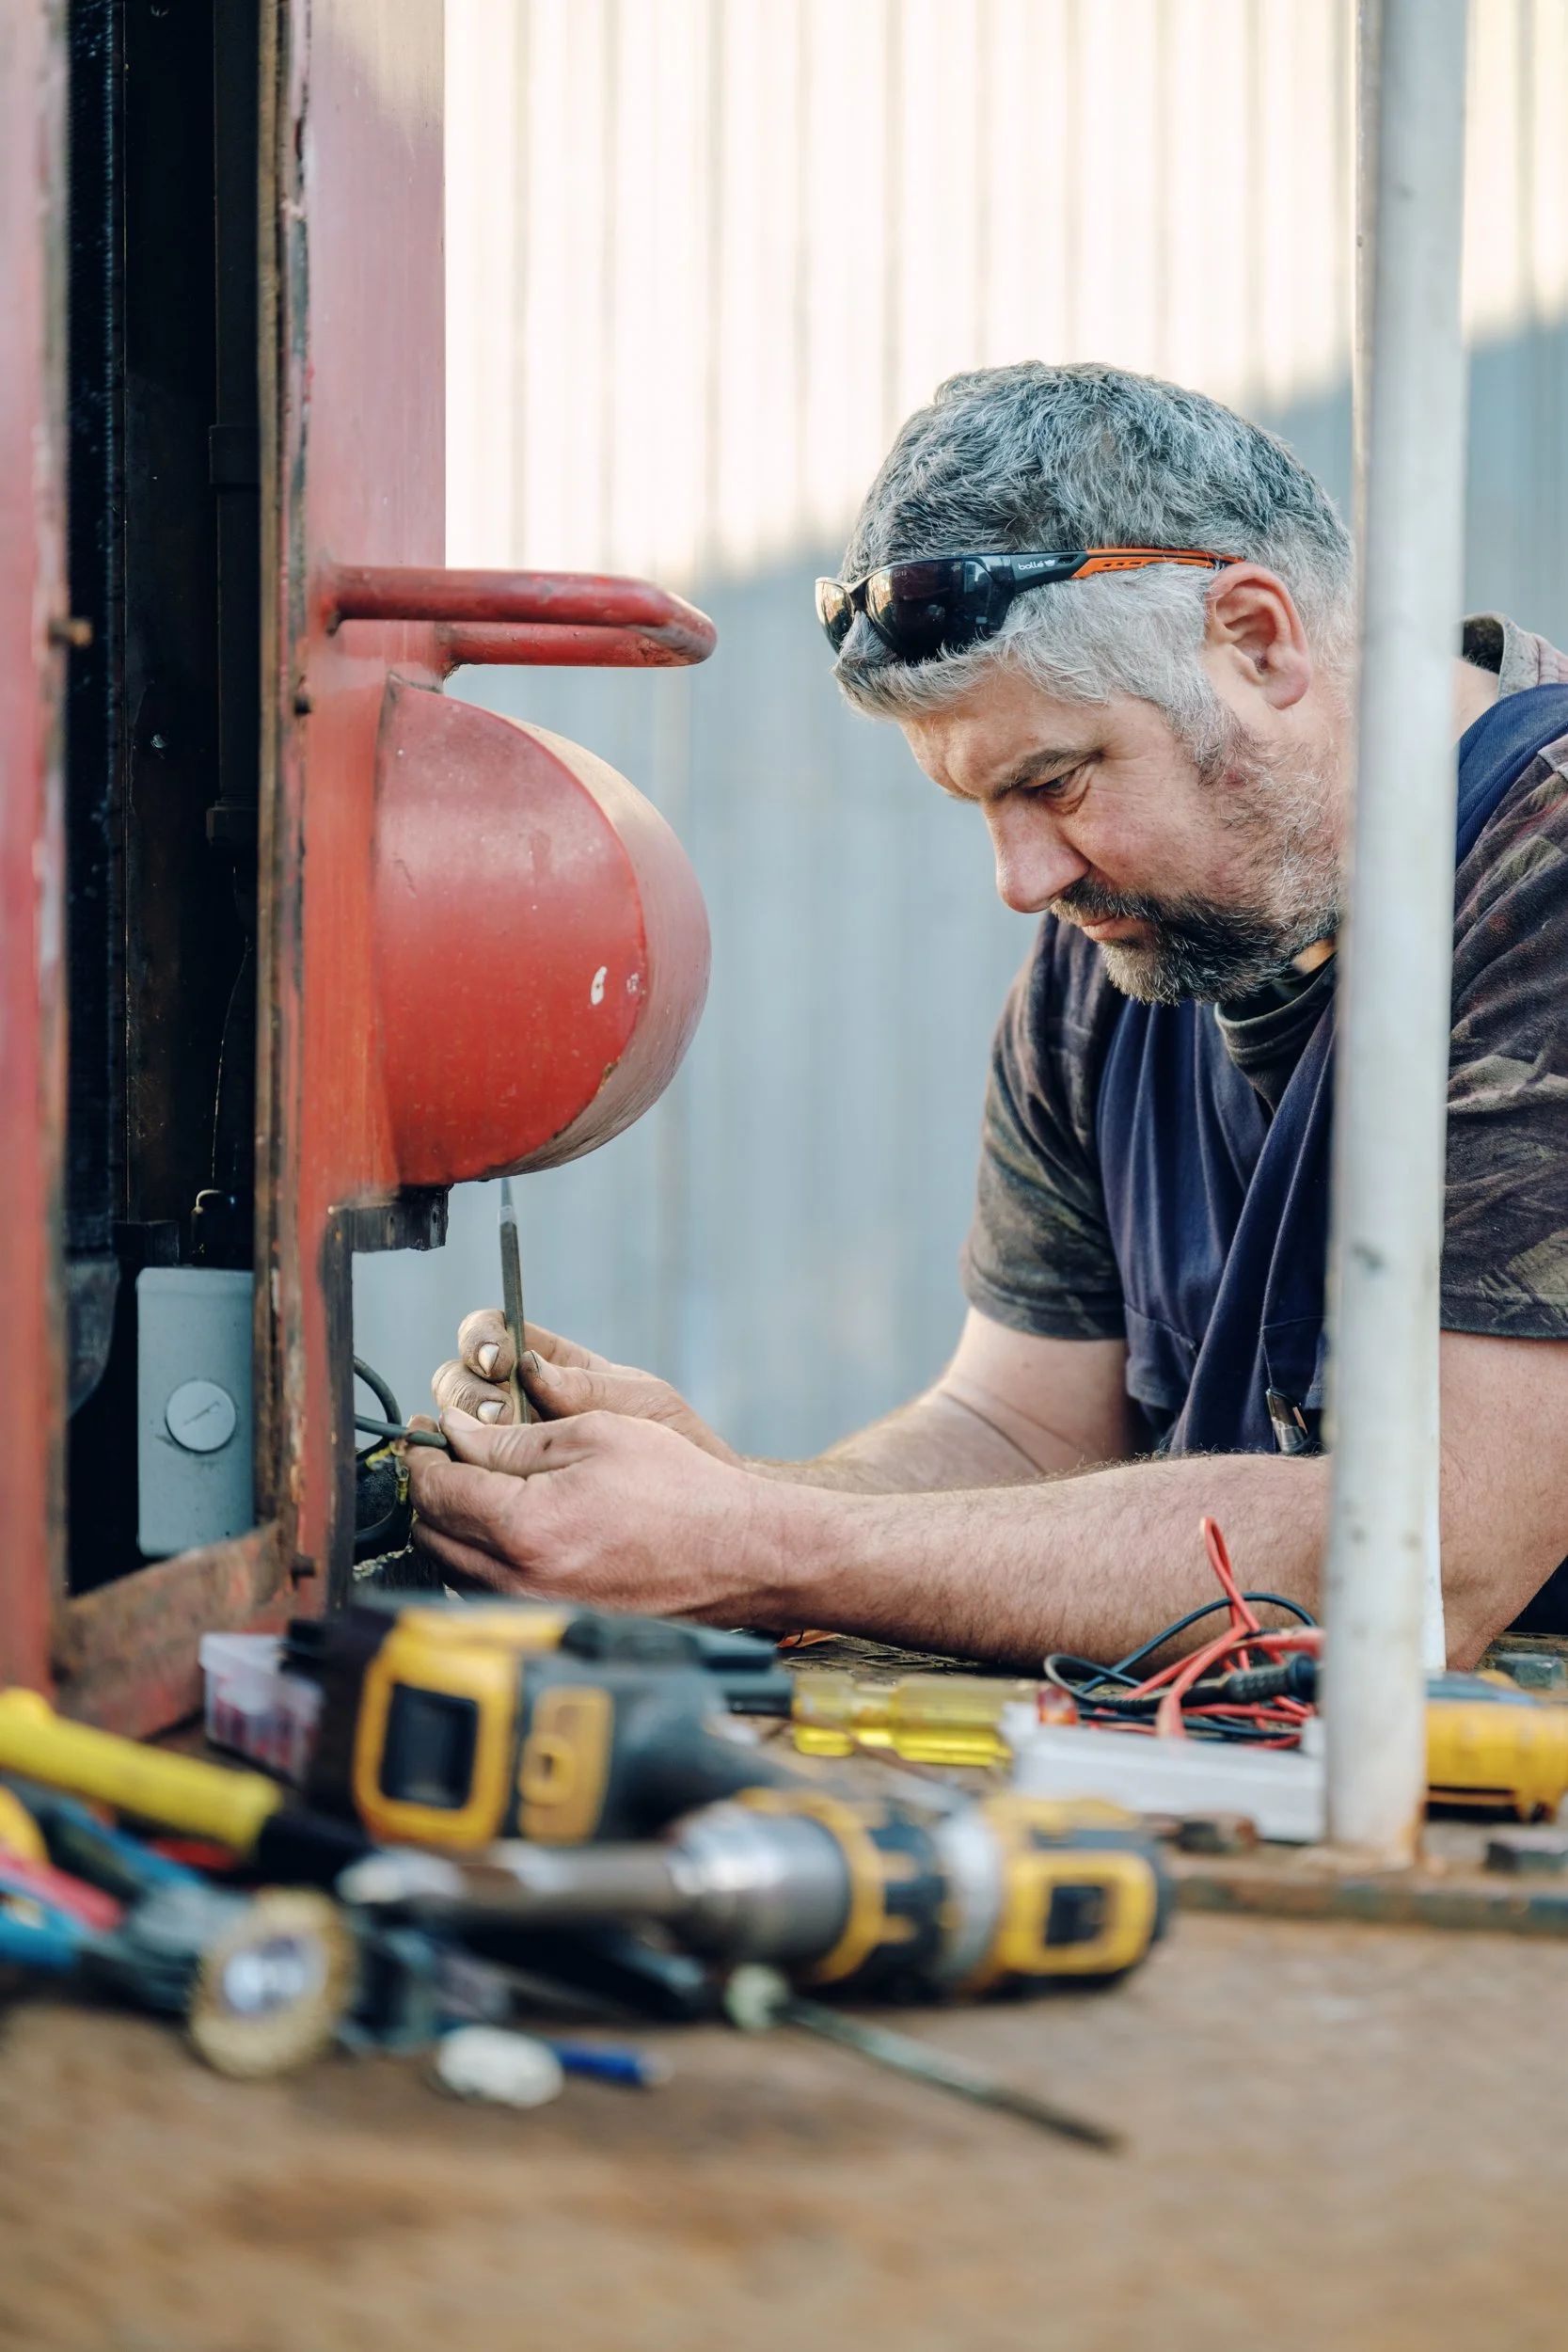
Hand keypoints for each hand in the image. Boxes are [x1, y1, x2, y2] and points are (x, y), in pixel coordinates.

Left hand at [405, 1406, 789, 1618]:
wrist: (736, 1553)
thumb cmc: (678, 1487)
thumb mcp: (597, 1433)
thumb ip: (512, 1438)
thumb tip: (454, 1434)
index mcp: (525, 1526)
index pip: (435, 1489)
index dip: (423, 1453)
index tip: (426, 1432)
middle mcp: (520, 1580)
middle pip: (433, 1531)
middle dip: (434, 1488)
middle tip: (450, 1453)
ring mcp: (535, 1609)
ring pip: (454, 1566)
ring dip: (455, 1524)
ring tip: (481, 1486)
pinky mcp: (552, 1621)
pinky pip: (487, 1589)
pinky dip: (483, 1556)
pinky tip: (510, 1527)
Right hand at [429, 1312, 738, 1462]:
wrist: (694, 1511)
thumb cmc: (676, 1443)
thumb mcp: (639, 1405)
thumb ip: (586, 1387)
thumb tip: (530, 1368)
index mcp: (549, 1364)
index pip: (491, 1333)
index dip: (482, 1340)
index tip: (498, 1361)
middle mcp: (518, 1400)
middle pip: (457, 1381)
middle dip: (467, 1392)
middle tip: (498, 1413)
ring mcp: (507, 1447)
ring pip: (453, 1427)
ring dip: (463, 1432)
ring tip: (493, 1450)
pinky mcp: (504, 1492)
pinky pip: (467, 1480)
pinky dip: (465, 1476)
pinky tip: (480, 1484)